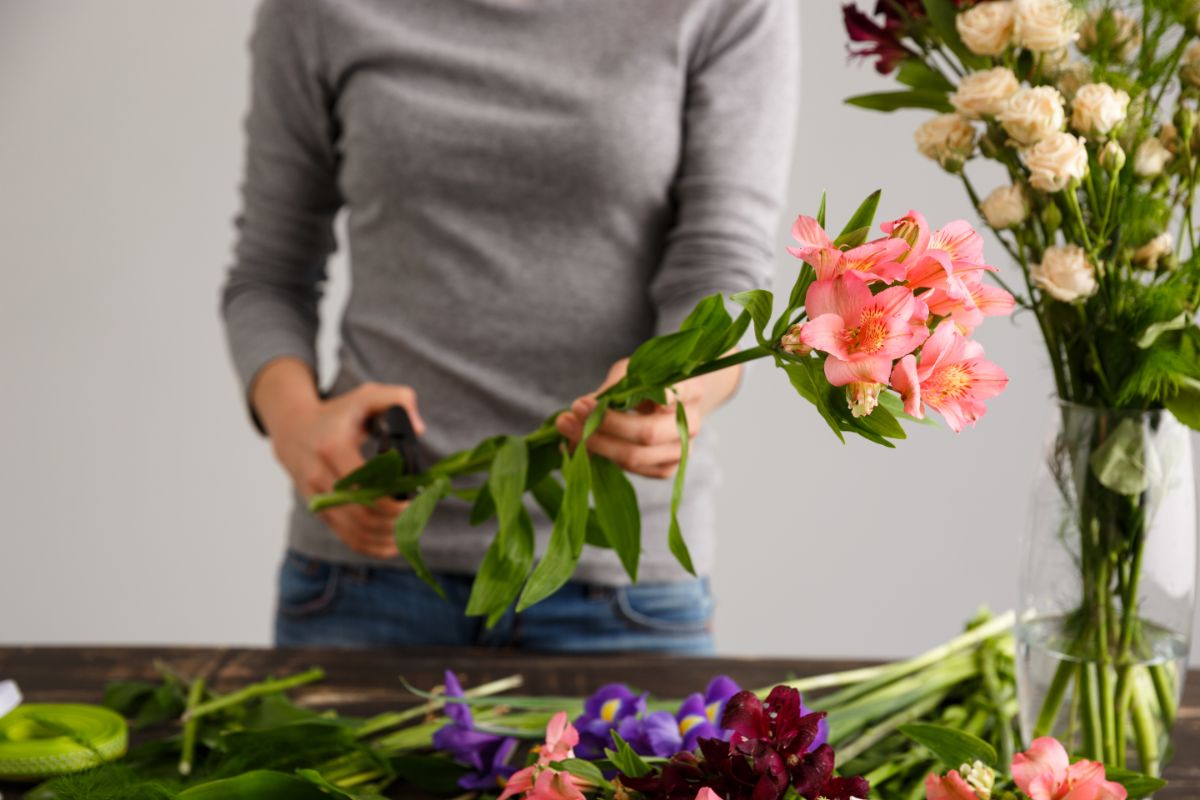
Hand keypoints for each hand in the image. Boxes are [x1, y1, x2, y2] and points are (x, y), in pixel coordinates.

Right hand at [253, 359, 425, 558]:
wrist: (293, 429)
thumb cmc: (339, 413)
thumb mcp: (367, 395)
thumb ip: (398, 398)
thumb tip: (419, 428)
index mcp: (332, 447)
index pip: (364, 485)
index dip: (391, 499)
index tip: (414, 498)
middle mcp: (319, 475)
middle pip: (362, 513)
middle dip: (395, 520)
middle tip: (418, 514)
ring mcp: (316, 497)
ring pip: (355, 531)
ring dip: (386, 536)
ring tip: (410, 530)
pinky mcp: (320, 511)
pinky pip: (346, 537)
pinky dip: (371, 546)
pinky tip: (393, 544)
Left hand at [554, 356, 740, 478]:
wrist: (675, 403)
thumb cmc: (650, 381)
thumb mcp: (633, 371)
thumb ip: (613, 387)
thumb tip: (581, 408)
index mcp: (690, 390)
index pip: (674, 395)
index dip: (643, 398)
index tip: (616, 396)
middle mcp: (691, 423)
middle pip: (646, 433)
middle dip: (603, 426)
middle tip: (569, 415)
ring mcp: (682, 450)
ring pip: (635, 457)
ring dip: (596, 446)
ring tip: (567, 431)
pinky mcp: (667, 468)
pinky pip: (632, 469)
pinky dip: (603, 458)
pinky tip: (581, 446)